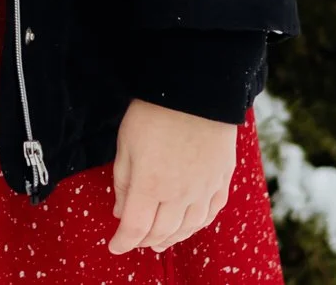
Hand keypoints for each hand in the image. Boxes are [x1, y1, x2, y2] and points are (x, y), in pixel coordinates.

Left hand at [108, 98, 235, 253]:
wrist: (196, 91)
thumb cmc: (153, 113)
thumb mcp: (126, 145)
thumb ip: (123, 182)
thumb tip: (122, 213)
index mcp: (150, 186)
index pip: (135, 228)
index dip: (123, 241)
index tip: (114, 245)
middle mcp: (180, 194)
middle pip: (162, 232)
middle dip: (145, 241)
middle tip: (136, 242)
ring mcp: (204, 188)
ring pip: (189, 227)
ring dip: (172, 238)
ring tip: (160, 242)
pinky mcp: (221, 179)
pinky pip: (211, 212)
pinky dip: (198, 225)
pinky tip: (190, 225)